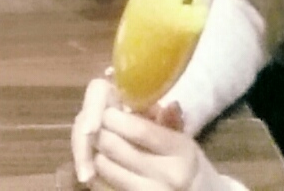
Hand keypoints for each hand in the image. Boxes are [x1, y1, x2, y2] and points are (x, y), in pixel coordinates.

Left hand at [72, 77, 222, 189]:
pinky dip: (95, 171)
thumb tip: (157, 101)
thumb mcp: (185, 141)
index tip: (108, 109)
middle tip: (99, 122)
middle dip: (100, 129)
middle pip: (113, 146)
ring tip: (100, 142)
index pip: (139, 129)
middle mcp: (166, 175)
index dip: (115, 115)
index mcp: (181, 151)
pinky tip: (102, 163)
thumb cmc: (188, 166)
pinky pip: (101, 185)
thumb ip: (169, 120)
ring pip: (102, 165)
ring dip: (95, 150)